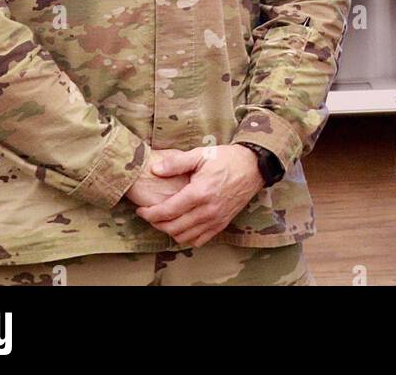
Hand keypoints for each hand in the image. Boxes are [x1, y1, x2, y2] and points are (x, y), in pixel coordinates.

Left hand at [134, 145, 264, 247]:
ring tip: (164, 221)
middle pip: (173, 227)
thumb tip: (155, 170)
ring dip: (170, 231)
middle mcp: (208, 210)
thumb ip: (176, 162)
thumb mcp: (201, 154)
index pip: (168, 211)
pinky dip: (187, 237)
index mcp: (200, 192)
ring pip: (185, 237)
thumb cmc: (227, 159)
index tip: (141, 210)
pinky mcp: (223, 223)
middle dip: (157, 224)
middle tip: (150, 215)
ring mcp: (216, 219)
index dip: (150, 214)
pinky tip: (182, 226)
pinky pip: (200, 240)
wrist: (254, 167)